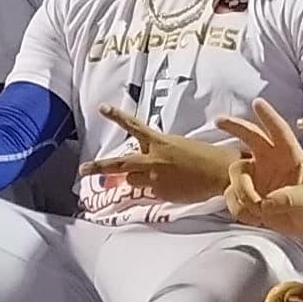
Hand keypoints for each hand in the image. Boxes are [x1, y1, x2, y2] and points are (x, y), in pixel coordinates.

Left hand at [83, 105, 238, 204]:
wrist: (219, 172)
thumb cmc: (203, 156)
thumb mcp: (177, 146)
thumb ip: (158, 151)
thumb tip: (145, 160)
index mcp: (159, 141)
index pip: (134, 126)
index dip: (117, 116)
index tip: (102, 108)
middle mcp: (153, 159)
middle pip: (119, 164)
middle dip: (99, 167)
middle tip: (82, 170)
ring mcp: (155, 178)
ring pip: (132, 180)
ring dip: (137, 179)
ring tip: (160, 177)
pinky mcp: (160, 193)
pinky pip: (149, 192)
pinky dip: (155, 190)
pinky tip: (173, 187)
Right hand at [214, 96, 302, 245]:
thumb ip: (292, 198)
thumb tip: (268, 202)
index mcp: (290, 154)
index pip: (279, 131)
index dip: (268, 116)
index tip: (257, 102)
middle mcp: (270, 160)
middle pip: (249, 136)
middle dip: (234, 126)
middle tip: (219, 121)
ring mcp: (256, 176)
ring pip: (236, 173)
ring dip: (243, 193)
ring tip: (260, 210)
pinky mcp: (247, 193)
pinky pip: (231, 197)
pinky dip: (240, 209)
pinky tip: (256, 218)